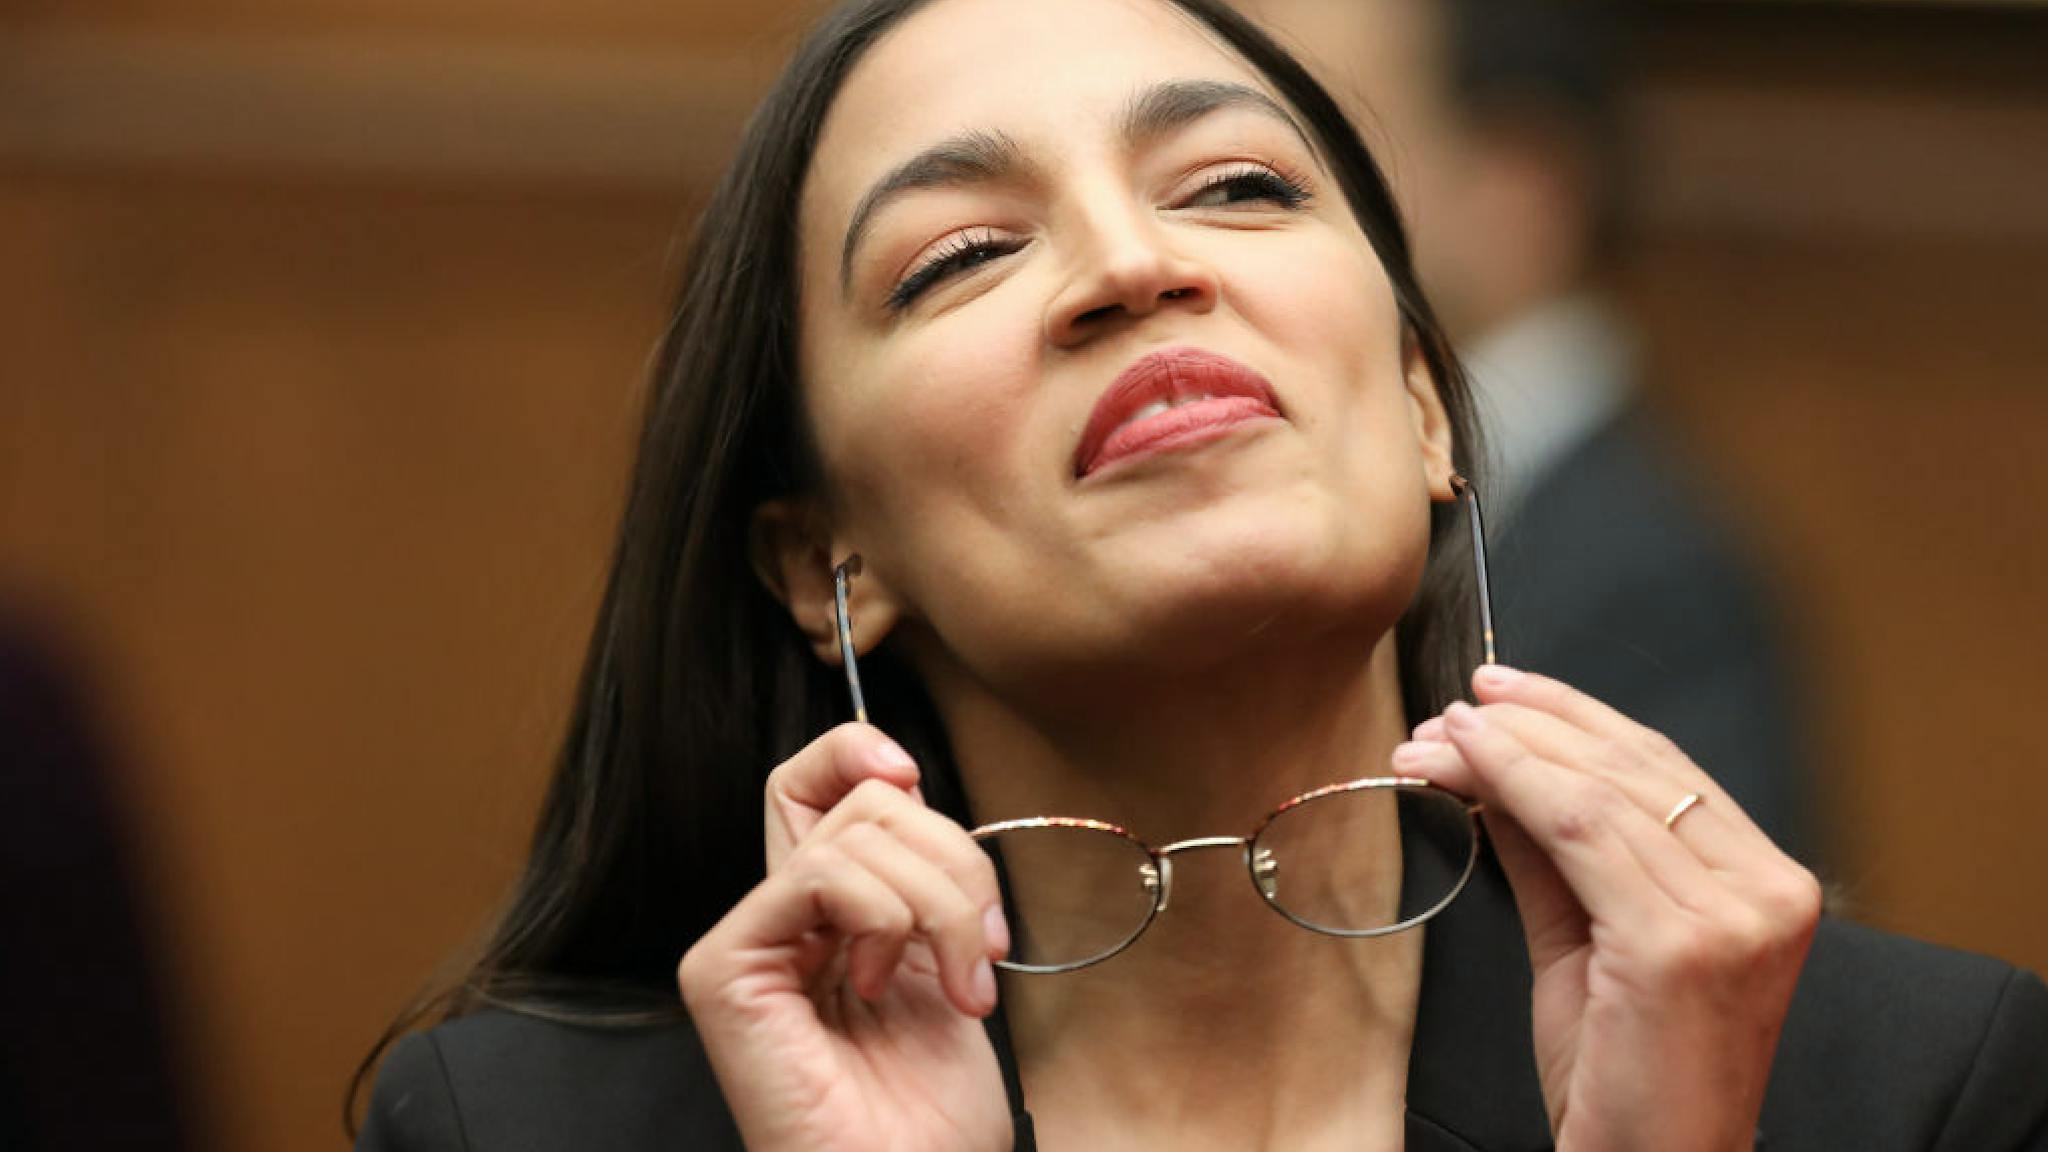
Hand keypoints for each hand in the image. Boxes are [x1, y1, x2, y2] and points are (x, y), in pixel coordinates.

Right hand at [678, 723, 1012, 1151]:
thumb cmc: (933, 1111)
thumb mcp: (949, 958)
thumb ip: (922, 872)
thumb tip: (904, 780)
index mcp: (830, 911)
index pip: (818, 781)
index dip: (859, 752)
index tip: (915, 775)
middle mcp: (781, 916)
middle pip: (862, 800)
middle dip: (956, 858)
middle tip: (986, 945)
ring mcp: (746, 940)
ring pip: (857, 832)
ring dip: (943, 903)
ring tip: (958, 987)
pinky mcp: (724, 967)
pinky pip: (819, 875)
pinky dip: (885, 916)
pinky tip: (882, 984)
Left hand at [1394, 666, 1820, 1151]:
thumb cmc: (1628, 1079)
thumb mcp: (1587, 944)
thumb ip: (1554, 853)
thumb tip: (1498, 769)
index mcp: (1767, 883)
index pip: (1665, 766)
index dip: (1576, 716)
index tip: (1503, 692)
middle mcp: (1768, 891)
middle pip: (1634, 765)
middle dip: (1529, 724)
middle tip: (1453, 706)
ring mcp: (1732, 916)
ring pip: (1598, 789)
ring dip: (1502, 750)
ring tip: (1433, 737)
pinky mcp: (1678, 943)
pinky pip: (1577, 829)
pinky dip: (1510, 783)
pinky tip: (1462, 763)